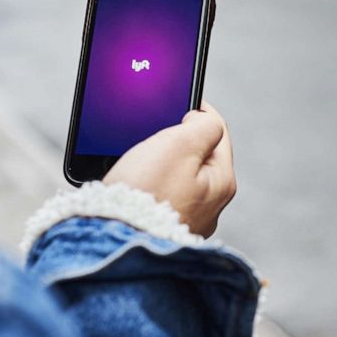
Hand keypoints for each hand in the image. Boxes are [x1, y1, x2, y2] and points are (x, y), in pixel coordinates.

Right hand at [103, 103, 234, 237]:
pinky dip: (151, 184)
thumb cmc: (147, 191)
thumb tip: (202, 119)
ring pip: (178, 176)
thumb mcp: (181, 144)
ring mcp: (187, 220)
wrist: (114, 237)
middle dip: (179, 140)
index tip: (182, 99)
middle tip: (156, 131)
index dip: (199, 113)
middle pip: (198, 157)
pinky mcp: (163, 228)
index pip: (218, 134)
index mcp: (222, 183)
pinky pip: (161, 195)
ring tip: (143, 158)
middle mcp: (210, 206)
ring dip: (163, 163)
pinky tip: (136, 182)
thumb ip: (203, 124)